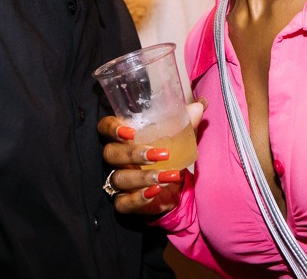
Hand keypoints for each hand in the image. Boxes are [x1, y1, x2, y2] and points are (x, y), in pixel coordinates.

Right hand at [97, 99, 205, 214]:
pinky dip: (138, 199)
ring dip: (143, 177)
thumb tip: (201, 103)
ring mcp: (119, 181)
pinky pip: (123, 203)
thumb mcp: (177, 135)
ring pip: (119, 178)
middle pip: (111, 153)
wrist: (172, 186)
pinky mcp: (125, 201)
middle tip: (161, 154)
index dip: (112, 128)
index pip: (105, 128)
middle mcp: (116, 158)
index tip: (131, 132)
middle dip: (134, 154)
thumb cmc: (168, 153)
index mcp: (124, 137)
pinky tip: (155, 191)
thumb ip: (186, 120)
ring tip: (169, 175)